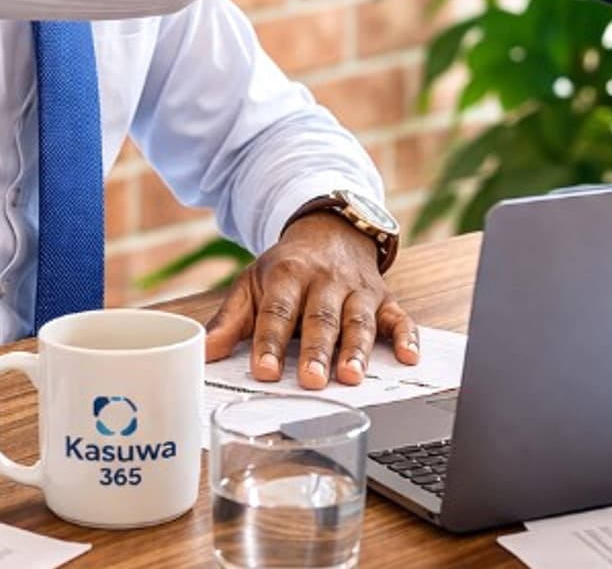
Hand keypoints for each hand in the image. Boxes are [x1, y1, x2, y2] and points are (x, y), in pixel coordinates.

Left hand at [202, 212, 420, 388]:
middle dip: (318, 350)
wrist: (330, 230)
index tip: (265, 371)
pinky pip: (399, 317)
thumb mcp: (253, 284)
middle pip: (322, 318)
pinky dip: (407, 337)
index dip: (271, 342)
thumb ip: (230, 321)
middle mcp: (325, 280)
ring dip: (357, 349)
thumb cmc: (287, 268)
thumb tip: (203, 353)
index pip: (277, 311)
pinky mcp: (384, 298)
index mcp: (288, 274)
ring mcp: (358, 289)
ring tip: (351, 377)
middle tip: (312, 381)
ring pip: (359, 321)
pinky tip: (408, 358)